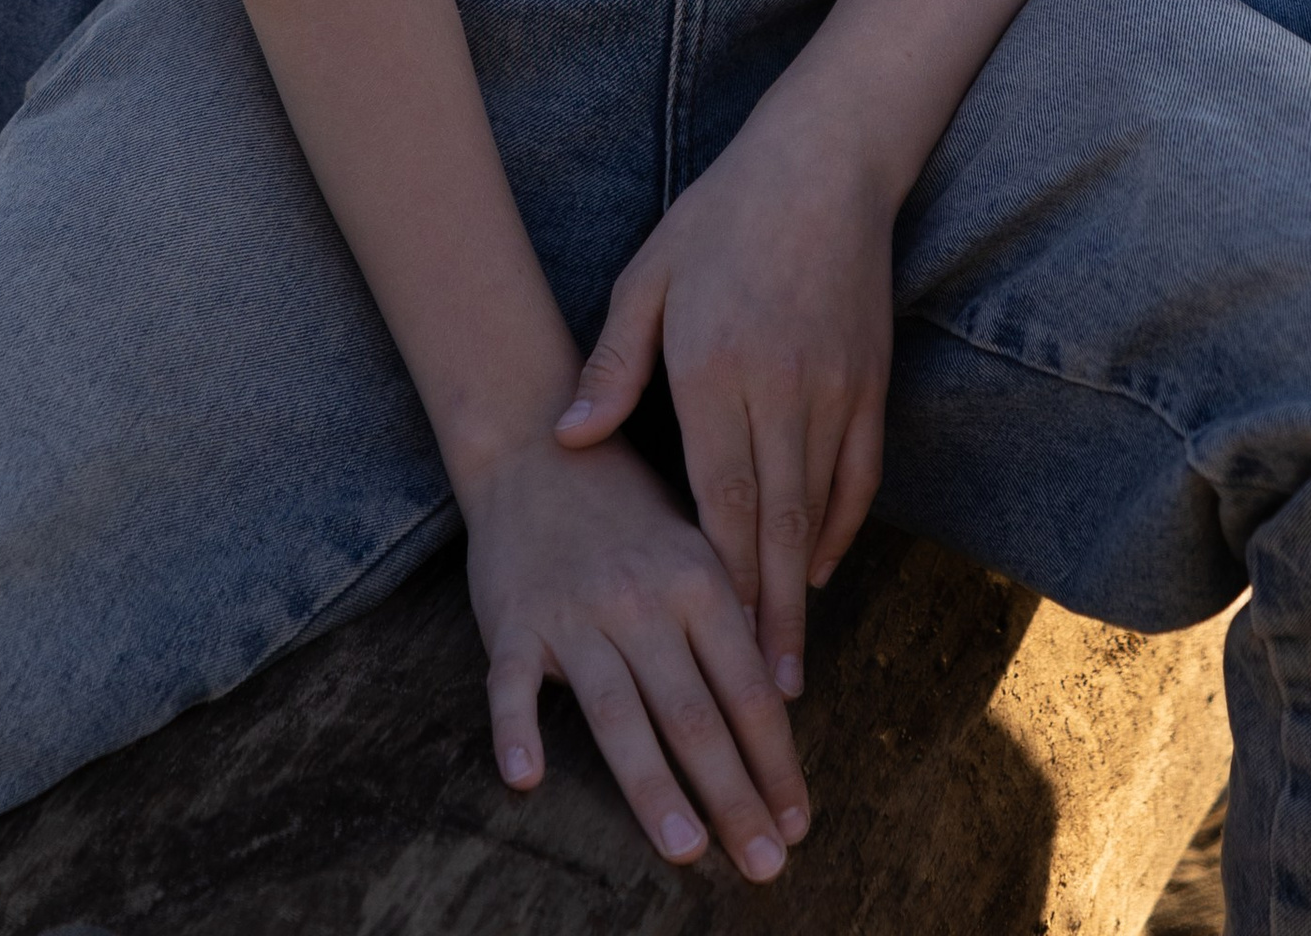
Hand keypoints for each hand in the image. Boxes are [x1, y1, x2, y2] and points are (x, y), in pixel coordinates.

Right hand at [462, 429, 811, 882]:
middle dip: (734, 795)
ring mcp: (574, 612)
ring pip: (617, 713)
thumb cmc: (628, 508)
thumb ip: (729, 622)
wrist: (537, 446)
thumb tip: (775, 708)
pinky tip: (528, 780)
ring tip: (687, 850)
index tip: (797, 822)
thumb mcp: (694, 547)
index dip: (775, 759)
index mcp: (696, 579)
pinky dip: (516, 732)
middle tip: (763, 865)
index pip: (747, 687)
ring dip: (654, 787)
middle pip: (693, 713)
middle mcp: (641, 599)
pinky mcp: (513, 622)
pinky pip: (512, 685)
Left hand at [556, 107, 894, 702]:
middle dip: (767, 616)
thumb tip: (568, 439)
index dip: (718, 582)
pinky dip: (841, 528)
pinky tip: (820, 570)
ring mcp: (835, 389)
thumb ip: (612, 365)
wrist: (824, 163)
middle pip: (774, 525)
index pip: (718, 500)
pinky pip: (859, 473)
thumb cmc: (721, 218)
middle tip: (764, 698)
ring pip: (818, 508)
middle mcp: (783, 390)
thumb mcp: (648, 277)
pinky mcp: (869, 381)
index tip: (710, 652)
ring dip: (802, 589)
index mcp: (717, 369)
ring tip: (789, 663)